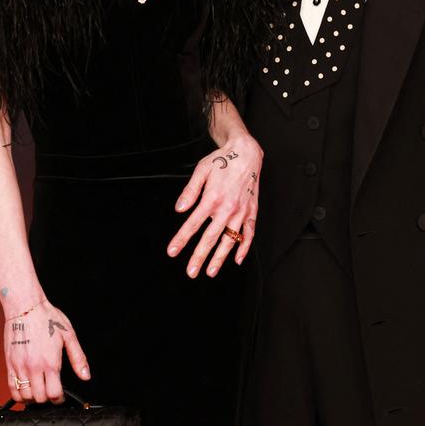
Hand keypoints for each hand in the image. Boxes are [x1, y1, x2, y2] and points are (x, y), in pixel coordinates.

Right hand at [5, 299, 89, 403]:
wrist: (25, 307)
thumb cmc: (46, 317)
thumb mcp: (69, 335)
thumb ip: (78, 358)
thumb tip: (85, 375)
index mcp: (50, 362)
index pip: (54, 394)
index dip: (59, 399)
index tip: (60, 396)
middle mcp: (34, 367)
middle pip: (39, 398)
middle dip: (47, 399)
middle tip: (50, 392)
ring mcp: (20, 366)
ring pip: (25, 396)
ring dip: (33, 398)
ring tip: (39, 391)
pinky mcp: (10, 363)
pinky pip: (11, 387)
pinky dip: (18, 394)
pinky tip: (25, 390)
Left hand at [166, 134, 263, 277]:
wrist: (247, 153)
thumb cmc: (222, 161)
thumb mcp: (201, 171)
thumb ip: (190, 191)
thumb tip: (179, 209)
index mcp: (212, 199)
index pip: (193, 224)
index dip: (181, 239)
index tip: (172, 252)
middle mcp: (227, 208)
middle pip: (210, 238)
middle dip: (199, 257)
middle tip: (191, 272)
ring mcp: (241, 212)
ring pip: (229, 240)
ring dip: (219, 258)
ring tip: (210, 272)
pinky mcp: (252, 212)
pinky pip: (249, 234)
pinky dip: (244, 247)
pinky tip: (237, 259)